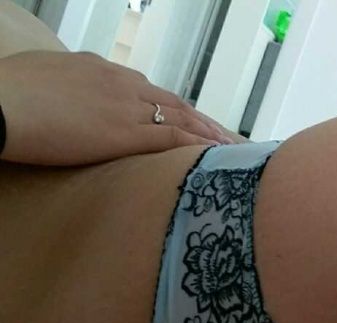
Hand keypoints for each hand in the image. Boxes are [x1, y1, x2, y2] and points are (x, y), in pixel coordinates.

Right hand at [0, 50, 235, 165]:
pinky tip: (215, 154)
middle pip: (173, 102)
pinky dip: (198, 145)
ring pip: (181, 118)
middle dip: (198, 118)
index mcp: (102, 70)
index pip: (148, 89)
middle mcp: (123, 84)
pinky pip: (174, 139)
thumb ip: (68, 85)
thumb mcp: (44, 78)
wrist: (1, 103)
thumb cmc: (10, 92)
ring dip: (208, 132)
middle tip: (220, 133)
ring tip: (229, 146)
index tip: (186, 116)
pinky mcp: (127, 133)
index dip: (171, 105)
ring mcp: (128, 107)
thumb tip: (68, 95)